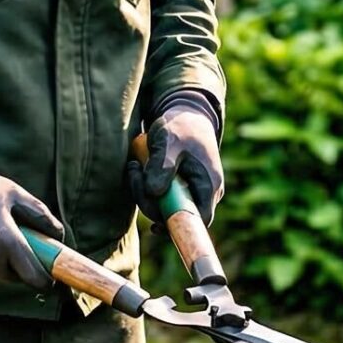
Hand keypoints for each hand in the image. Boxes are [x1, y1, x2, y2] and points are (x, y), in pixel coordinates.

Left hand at [133, 96, 225, 226]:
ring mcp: (193, 191)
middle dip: (151, 202)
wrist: (186, 115)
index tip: (154, 226)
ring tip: (135, 166)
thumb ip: (161, 165)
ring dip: (146, 194)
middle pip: (177, 216)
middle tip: (134, 172)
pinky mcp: (181, 188)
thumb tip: (154, 192)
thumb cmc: (181, 126)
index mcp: (208, 185)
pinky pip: (163, 199)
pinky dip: (148, 190)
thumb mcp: (169, 141)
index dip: (179, 227)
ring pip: (167, 208)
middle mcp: (205, 193)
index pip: (199, 220)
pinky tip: (139, 173)